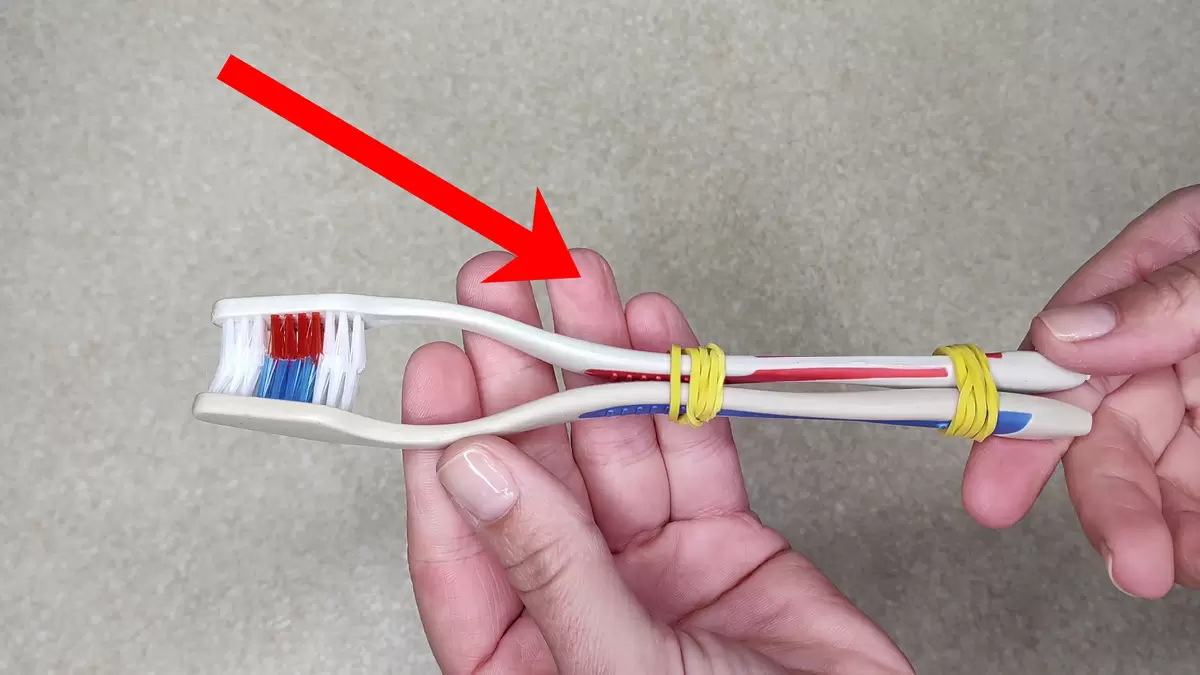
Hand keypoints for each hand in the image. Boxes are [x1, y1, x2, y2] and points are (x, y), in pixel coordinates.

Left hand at [401, 251, 913, 673]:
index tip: (441, 369)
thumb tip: (475, 475)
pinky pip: (691, 451)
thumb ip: (552, 570)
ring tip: (576, 285)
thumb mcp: (623, 672)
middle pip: (535, 471)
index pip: (464, 541)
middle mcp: (581, 602)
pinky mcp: (726, 542)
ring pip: (614, 445)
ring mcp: (654, 569)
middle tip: (496, 290)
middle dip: (518, 371)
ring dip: (596, 359)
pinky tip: (648, 334)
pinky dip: (674, 389)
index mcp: (526, 656)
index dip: (446, 446)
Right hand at [964, 185, 1199, 598]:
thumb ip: (1163, 292)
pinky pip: (1199, 501)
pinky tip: (1197, 554)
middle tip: (1127, 556)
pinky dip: (1193, 537)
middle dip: (1106, 501)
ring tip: (1171, 567)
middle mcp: (1171, 346)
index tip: (992, 480)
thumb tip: (1067, 334)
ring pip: (1155, 478)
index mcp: (1154, 282)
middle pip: (1105, 432)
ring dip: (1155, 532)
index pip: (1059, 353)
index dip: (1015, 418)